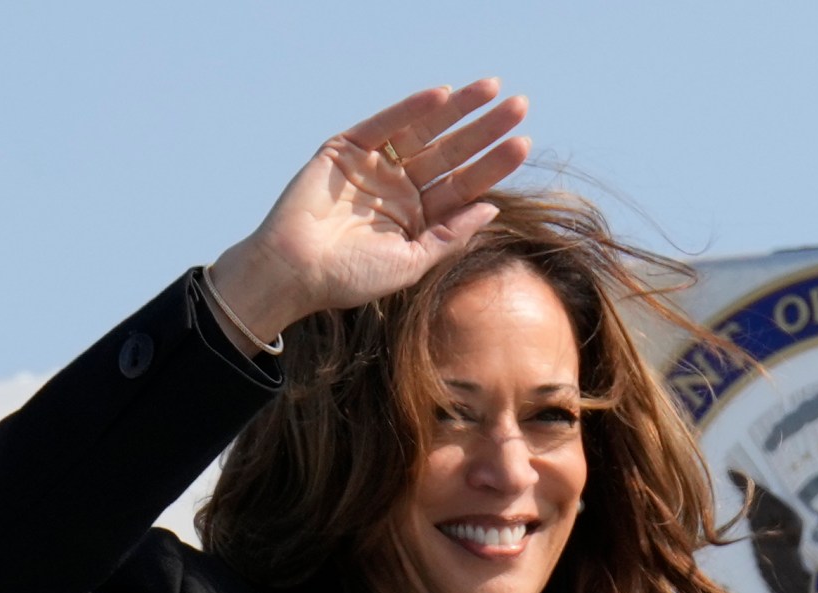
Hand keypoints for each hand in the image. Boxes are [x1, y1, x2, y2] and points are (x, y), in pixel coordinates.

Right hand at [206, 80, 531, 351]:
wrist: (294, 271)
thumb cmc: (350, 278)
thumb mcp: (412, 262)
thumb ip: (450, 234)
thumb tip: (492, 208)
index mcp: (418, 218)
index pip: (464, 186)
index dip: (493, 165)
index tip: (523, 144)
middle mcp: (400, 188)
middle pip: (451, 153)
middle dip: (484, 130)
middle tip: (520, 107)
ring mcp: (375, 166)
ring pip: (424, 132)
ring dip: (457, 110)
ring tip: (491, 90)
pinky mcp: (346, 148)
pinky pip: (385, 123)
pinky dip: (411, 109)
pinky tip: (442, 96)